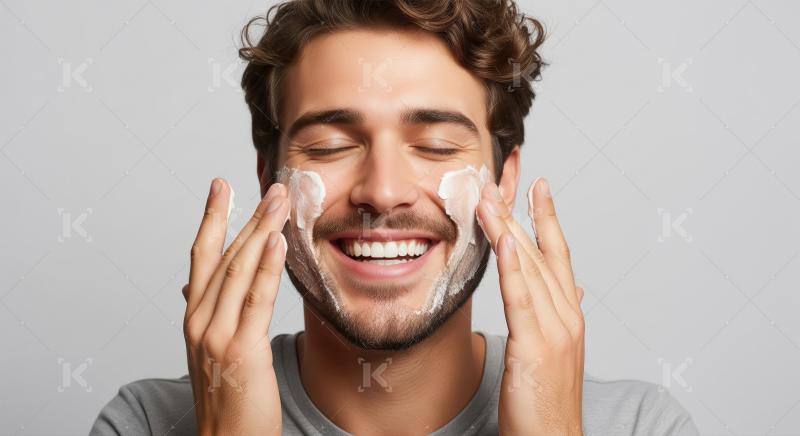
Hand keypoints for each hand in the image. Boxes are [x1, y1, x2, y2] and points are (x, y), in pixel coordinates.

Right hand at [182, 179, 288, 435]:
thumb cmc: (227, 396)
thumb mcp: (210, 351)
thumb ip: (207, 315)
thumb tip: (193, 288)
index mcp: (194, 318)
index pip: (201, 257)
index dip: (211, 219)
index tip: (220, 187)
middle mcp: (200, 321)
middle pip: (225, 256)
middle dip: (248, 217)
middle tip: (270, 187)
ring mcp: (217, 334)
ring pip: (241, 271)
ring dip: (261, 231)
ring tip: (279, 202)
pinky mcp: (241, 349)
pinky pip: (256, 300)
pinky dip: (267, 268)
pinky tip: (277, 242)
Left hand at [477, 178, 584, 435]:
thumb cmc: (546, 400)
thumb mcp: (555, 353)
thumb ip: (559, 316)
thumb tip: (574, 291)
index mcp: (570, 315)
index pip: (558, 255)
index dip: (547, 218)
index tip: (537, 185)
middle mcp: (567, 315)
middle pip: (541, 252)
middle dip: (520, 212)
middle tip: (502, 177)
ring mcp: (555, 330)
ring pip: (528, 268)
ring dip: (508, 229)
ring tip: (490, 196)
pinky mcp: (535, 346)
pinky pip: (521, 298)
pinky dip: (510, 266)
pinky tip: (500, 241)